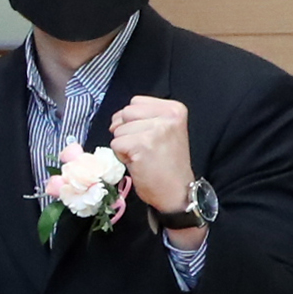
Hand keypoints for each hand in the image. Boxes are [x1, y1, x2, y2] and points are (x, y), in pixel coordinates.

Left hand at [110, 95, 197, 240]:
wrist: (176, 192)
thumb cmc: (167, 163)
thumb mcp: (164, 131)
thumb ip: (145, 117)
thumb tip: (116, 119)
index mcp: (174, 109)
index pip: (135, 101)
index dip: (131, 120)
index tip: (145, 136)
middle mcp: (168, 116)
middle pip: (125, 112)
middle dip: (126, 131)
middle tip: (143, 148)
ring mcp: (156, 130)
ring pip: (119, 129)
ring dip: (124, 145)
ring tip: (142, 156)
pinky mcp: (142, 144)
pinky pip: (116, 144)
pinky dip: (121, 156)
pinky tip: (137, 163)